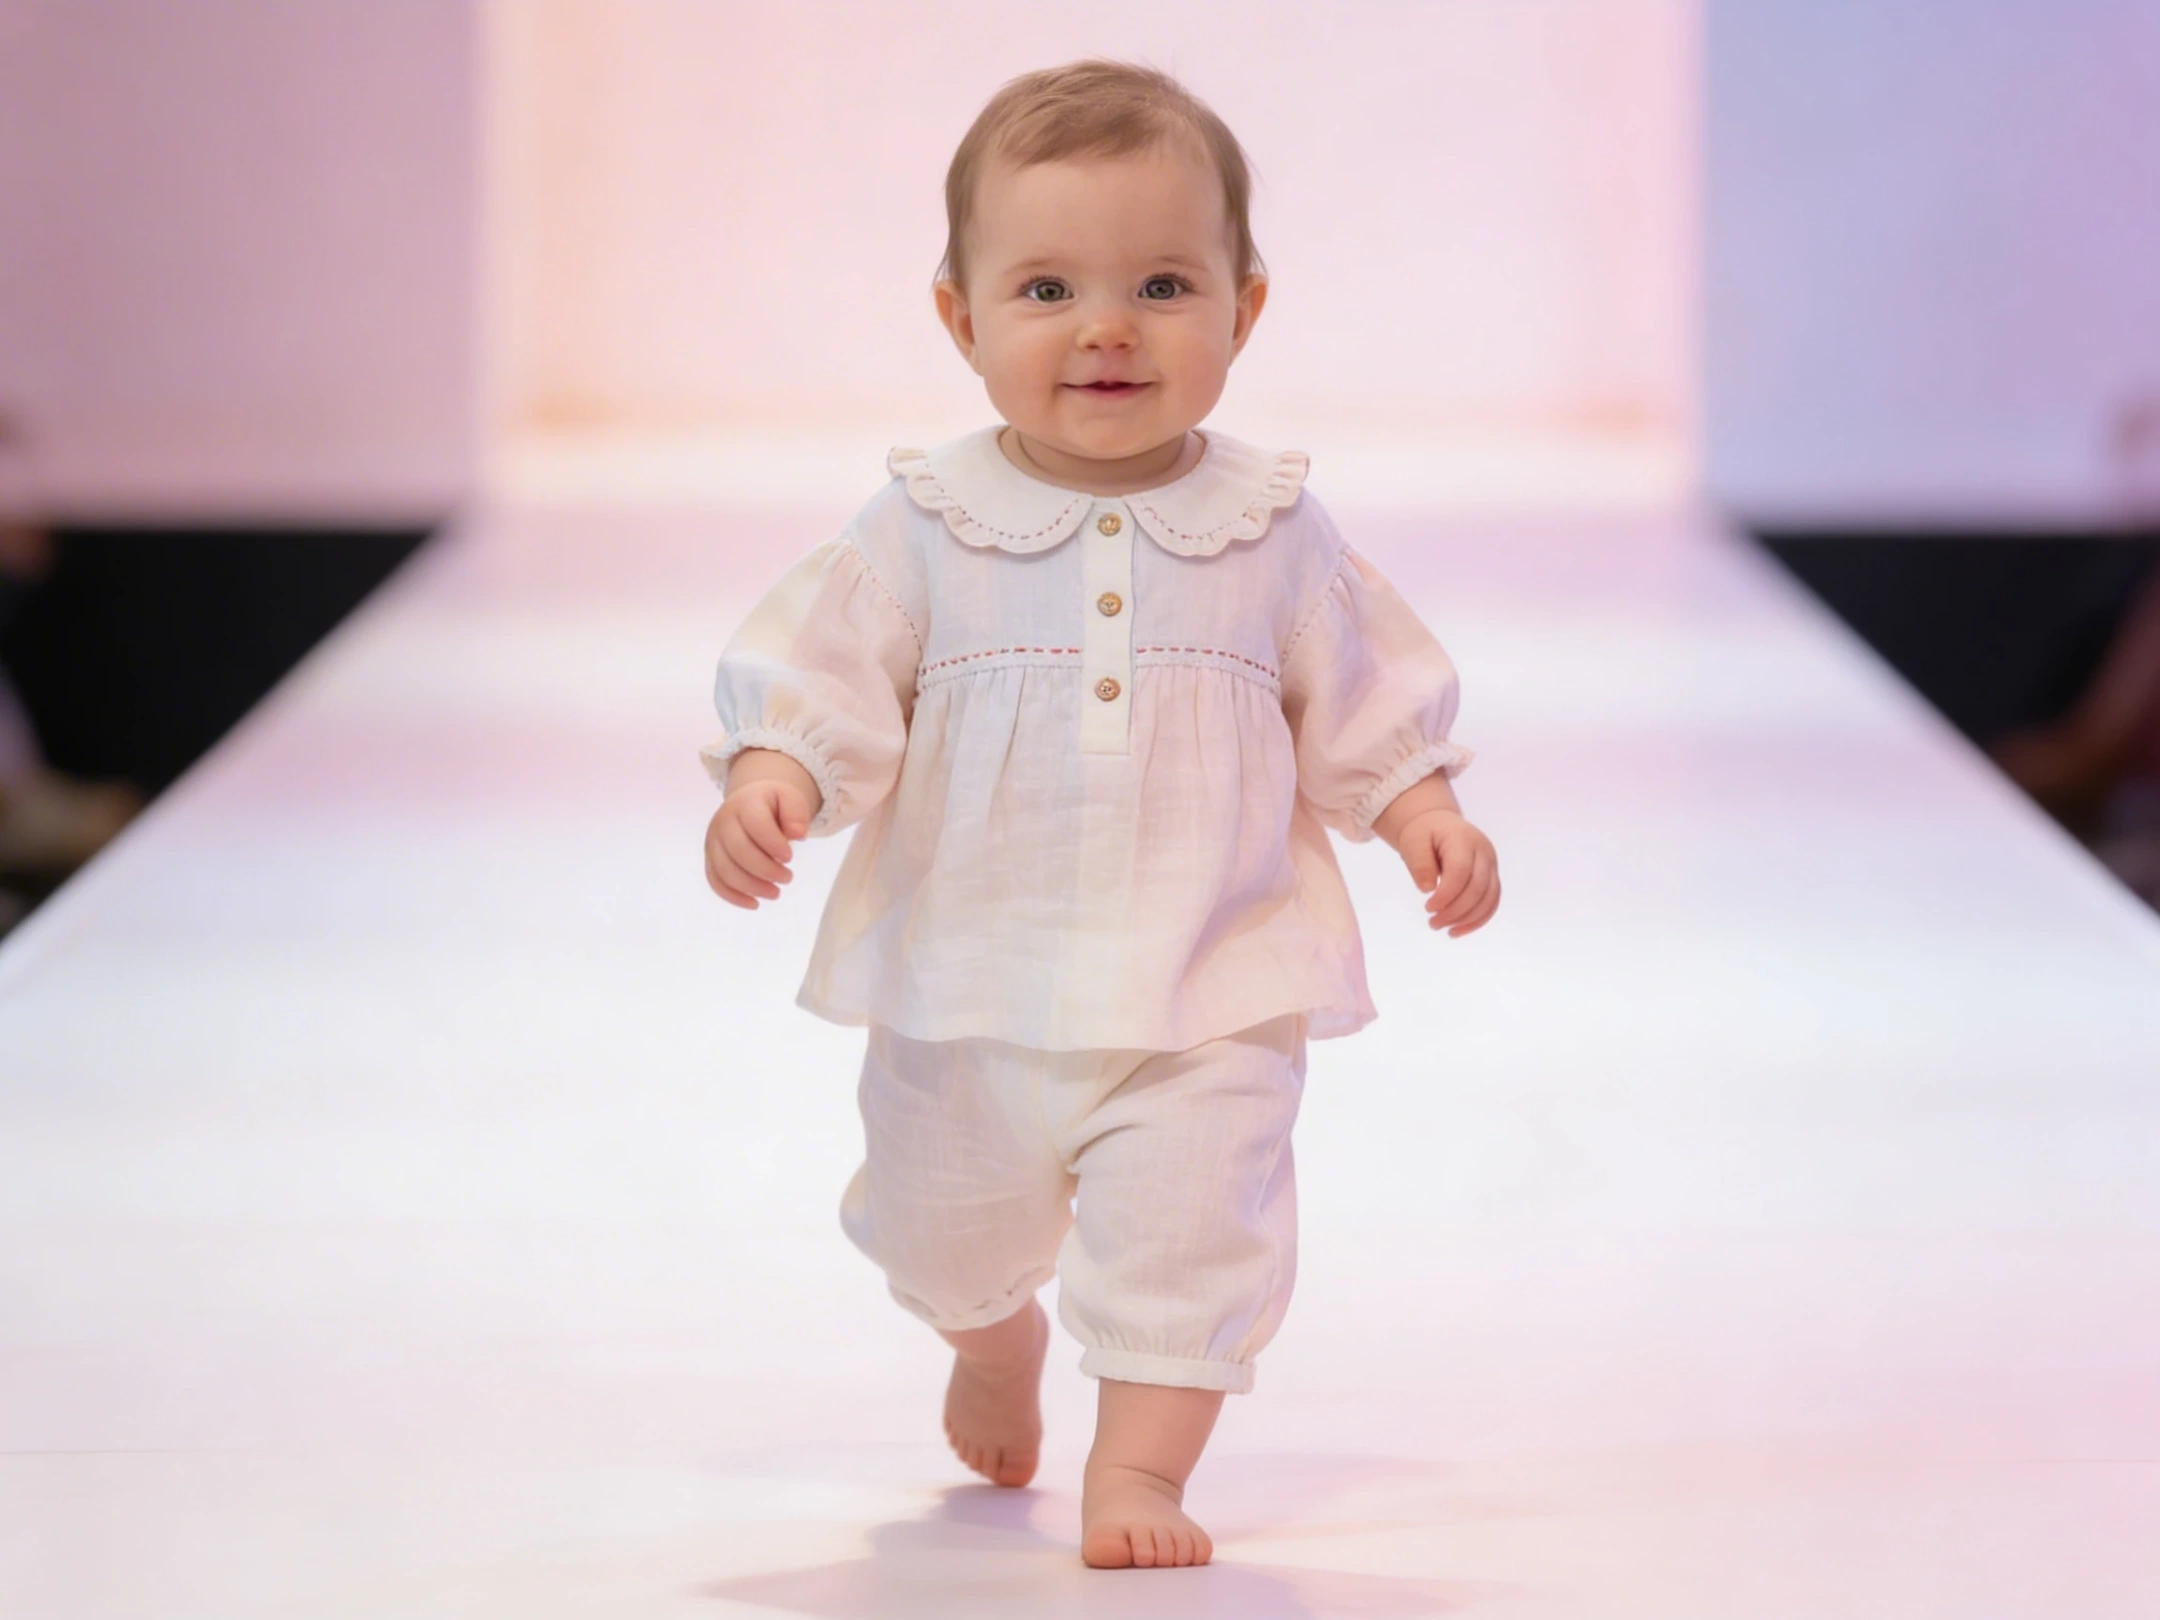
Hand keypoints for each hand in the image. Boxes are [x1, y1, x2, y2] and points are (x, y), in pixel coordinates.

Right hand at [704, 777, 811, 909]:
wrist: (747, 803)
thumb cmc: (772, 804)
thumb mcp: (790, 799)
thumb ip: (796, 813)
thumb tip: (797, 834)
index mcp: (745, 804)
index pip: (756, 825)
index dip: (773, 844)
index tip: (790, 858)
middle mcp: (723, 822)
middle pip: (739, 850)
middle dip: (766, 870)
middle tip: (787, 878)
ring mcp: (713, 841)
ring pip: (725, 869)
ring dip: (751, 887)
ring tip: (775, 893)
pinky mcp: (710, 858)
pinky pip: (715, 880)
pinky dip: (733, 896)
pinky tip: (754, 903)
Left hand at [1396, 809, 1499, 936]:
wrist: (1438, 824)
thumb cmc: (1424, 832)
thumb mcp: (1412, 842)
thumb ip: (1419, 863)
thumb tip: (1427, 888)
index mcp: (1464, 839)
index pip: (1460, 871)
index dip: (1446, 894)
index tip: (1428, 908)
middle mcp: (1484, 852)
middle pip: (1477, 887)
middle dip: (1456, 911)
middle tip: (1433, 923)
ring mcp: (1491, 865)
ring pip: (1489, 898)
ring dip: (1467, 919)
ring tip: (1444, 929)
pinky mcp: (1491, 877)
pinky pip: (1491, 902)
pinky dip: (1478, 919)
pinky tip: (1459, 930)